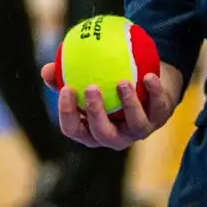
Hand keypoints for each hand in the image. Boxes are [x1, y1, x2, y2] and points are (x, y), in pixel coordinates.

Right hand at [41, 60, 184, 150]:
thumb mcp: (89, 78)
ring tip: (122, 82)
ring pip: (134, 124)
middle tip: (91, 87)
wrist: (148, 80)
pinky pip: (158, 106)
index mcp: (92, 130)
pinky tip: (148, 76)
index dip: (68, 113)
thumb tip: (46, 69)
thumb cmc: (109, 82)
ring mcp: (138, 130)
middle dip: (96, 113)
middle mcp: (115, 136)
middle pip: (102, 132)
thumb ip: (66, 74)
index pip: (74, 128)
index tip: (66, 88)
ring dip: (128, 103)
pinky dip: (154, 92)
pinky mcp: (160, 118)